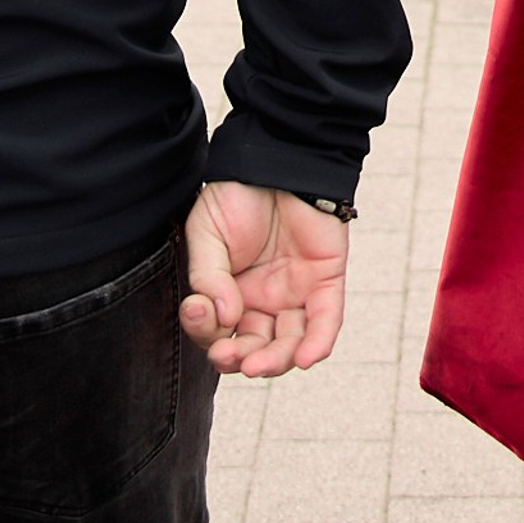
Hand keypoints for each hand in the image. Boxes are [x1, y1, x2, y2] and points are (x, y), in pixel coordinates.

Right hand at [180, 183, 348, 377]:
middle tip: (229, 355)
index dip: (208, 333)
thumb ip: (208, 276)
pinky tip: (305, 359)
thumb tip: (221, 315)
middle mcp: (263, 301)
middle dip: (240, 360)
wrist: (273, 158)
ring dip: (274, 361)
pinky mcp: (325, 280)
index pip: (219, 332)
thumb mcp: (206, 234)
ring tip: (258, 364)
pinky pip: (325, 321)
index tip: (198, 311)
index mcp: (230, 295)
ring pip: (290, 344)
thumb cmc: (235, 196)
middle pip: (255, 349)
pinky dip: (318, 343)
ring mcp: (295, 293)